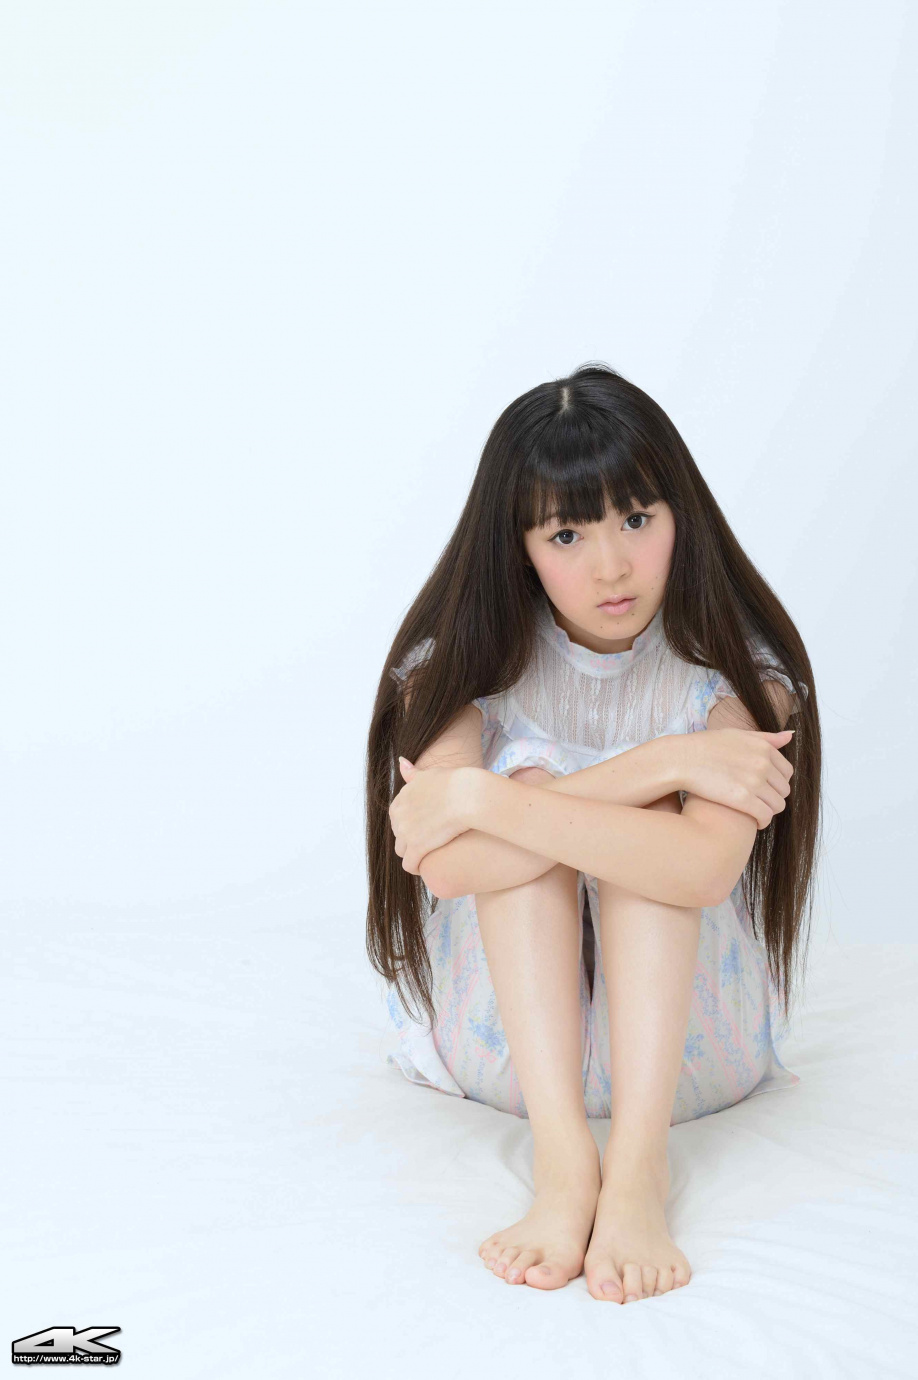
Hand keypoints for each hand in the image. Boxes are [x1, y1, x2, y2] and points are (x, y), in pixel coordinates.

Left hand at [388, 757, 479, 874]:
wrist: (466, 794)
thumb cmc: (453, 782)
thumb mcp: (428, 774)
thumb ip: (413, 773)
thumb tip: (401, 761)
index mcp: (399, 800)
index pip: (398, 819)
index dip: (412, 825)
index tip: (426, 828)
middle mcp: (398, 816)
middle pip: (399, 835)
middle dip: (411, 840)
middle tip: (431, 842)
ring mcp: (406, 832)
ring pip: (403, 852)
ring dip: (413, 855)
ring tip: (429, 856)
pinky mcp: (417, 847)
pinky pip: (410, 865)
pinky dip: (417, 867)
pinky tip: (428, 867)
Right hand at [673, 728, 794, 828]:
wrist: (681, 759)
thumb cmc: (705, 747)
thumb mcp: (736, 735)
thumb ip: (765, 738)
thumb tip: (789, 737)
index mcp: (763, 748)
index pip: (787, 772)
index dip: (777, 782)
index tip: (765, 787)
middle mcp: (763, 764)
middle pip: (783, 790)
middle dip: (773, 797)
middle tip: (759, 801)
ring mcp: (754, 782)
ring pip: (777, 805)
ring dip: (769, 811)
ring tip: (756, 812)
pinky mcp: (743, 800)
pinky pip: (765, 816)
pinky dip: (762, 822)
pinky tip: (754, 822)